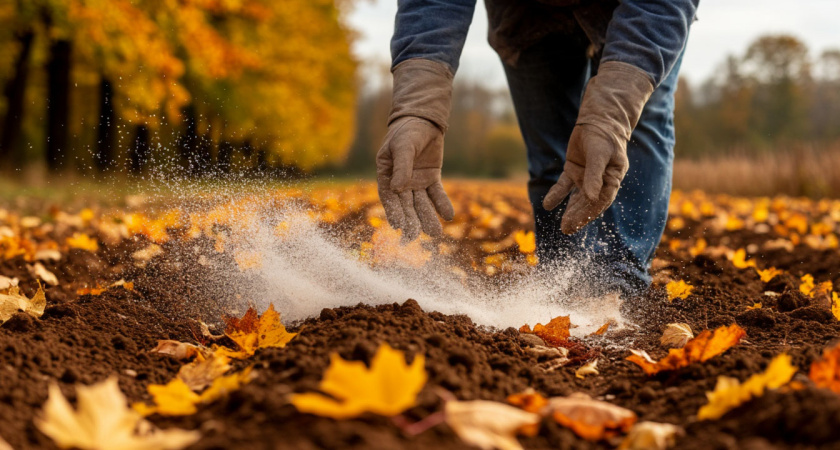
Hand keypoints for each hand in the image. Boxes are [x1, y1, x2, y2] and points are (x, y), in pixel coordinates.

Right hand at [377, 116, 453, 239]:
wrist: (423, 121)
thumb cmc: (407, 132)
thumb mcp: (403, 147)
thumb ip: (402, 167)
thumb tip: (398, 189)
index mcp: (386, 175)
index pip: (389, 197)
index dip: (393, 212)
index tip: (398, 226)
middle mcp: (401, 182)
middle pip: (406, 205)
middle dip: (411, 221)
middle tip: (414, 237)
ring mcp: (417, 182)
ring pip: (422, 204)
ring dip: (428, 218)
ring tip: (435, 234)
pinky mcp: (431, 179)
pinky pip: (437, 194)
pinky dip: (442, 204)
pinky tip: (448, 215)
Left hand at [542, 61, 654, 233]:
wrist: (598, 119)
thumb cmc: (604, 136)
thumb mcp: (599, 155)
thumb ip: (595, 176)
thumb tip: (591, 197)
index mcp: (611, 179)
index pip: (600, 201)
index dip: (589, 213)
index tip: (578, 224)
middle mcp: (599, 182)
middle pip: (588, 203)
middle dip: (578, 217)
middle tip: (567, 230)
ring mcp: (586, 178)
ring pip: (577, 199)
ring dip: (570, 211)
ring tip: (563, 226)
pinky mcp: (574, 171)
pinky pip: (564, 187)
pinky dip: (557, 195)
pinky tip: (548, 205)